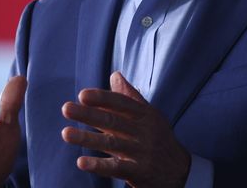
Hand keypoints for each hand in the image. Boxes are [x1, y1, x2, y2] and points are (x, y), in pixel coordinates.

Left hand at [61, 71, 190, 187]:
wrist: (180, 172)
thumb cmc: (159, 139)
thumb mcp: (150, 116)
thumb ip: (130, 97)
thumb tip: (114, 75)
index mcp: (145, 115)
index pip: (122, 103)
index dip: (102, 98)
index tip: (82, 95)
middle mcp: (144, 132)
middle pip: (113, 121)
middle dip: (88, 114)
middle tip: (66, 108)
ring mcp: (142, 152)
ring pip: (111, 143)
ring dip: (87, 138)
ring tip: (66, 133)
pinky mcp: (139, 172)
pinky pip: (116, 167)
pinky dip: (98, 165)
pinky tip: (81, 162)